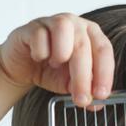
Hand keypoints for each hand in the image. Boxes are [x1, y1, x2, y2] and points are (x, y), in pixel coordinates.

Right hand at [0, 13, 114, 106]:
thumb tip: (96, 103)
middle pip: (83, 45)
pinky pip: (39, 36)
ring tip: (54, 65)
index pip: (103, 50)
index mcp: (90, 34)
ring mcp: (52, 22)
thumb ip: (84, 89)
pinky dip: (40, 52)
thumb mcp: (71, 83)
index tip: (101, 95)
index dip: (104, 73)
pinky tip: (38, 58)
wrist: (22, 68)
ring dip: (60, 53)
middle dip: (83, 77)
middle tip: (80, 99)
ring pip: (63, 29)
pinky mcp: (32, 27)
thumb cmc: (50, 71)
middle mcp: (74, 24)